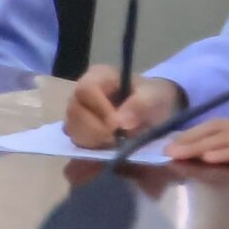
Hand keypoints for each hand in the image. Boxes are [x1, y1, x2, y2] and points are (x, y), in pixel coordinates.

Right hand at [64, 68, 181, 147]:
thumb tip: (121, 123)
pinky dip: (90, 151)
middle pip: (75, 112)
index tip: (117, 126)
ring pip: (72, 129)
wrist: (156, 112)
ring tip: (115, 145)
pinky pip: (76, 144)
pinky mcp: (81, 133)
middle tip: (117, 140)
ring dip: (93, 142)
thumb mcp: (154, 96)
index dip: (99, 109)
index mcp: (98, 76)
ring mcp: (79, 114)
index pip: (86, 90)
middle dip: (95, 130)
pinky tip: (107, 152)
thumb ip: (140, 105)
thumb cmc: (153, 97)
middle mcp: (82, 94)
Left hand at [164, 105, 228, 164]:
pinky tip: (208, 158)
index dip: (198, 132)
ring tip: (174, 153)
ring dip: (197, 146)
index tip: (175, 140)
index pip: (223, 126)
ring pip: (225, 138)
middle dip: (188, 138)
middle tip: (163, 148)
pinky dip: (226, 153)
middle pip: (216, 129)